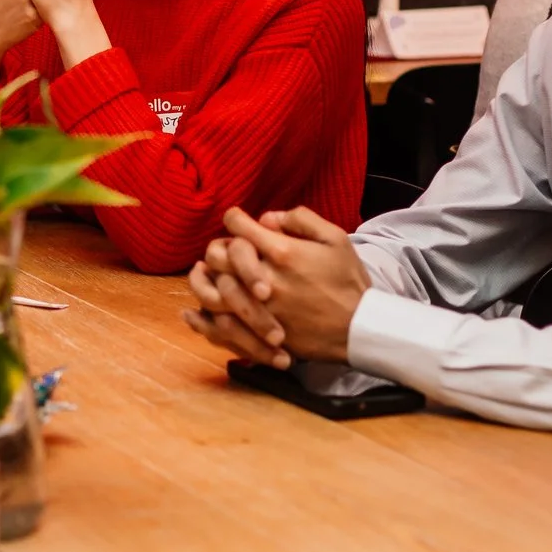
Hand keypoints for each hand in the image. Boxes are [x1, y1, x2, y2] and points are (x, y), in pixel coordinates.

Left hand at [184, 207, 369, 364]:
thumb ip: (300, 220)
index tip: (237, 220)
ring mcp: (259, 308)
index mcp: (283, 252)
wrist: (359, 329)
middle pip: (219, 255)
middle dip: (219, 247)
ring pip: (213, 290)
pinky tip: (192, 313)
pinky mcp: (259, 333)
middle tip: (225, 248)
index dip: (235, 218)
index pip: (239, 226)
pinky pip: (219, 326)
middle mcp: (265, 279)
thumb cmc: (348, 281)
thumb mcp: (335, 238)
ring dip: (204, 279)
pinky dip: (202, 320)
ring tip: (205, 273)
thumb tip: (267, 219)